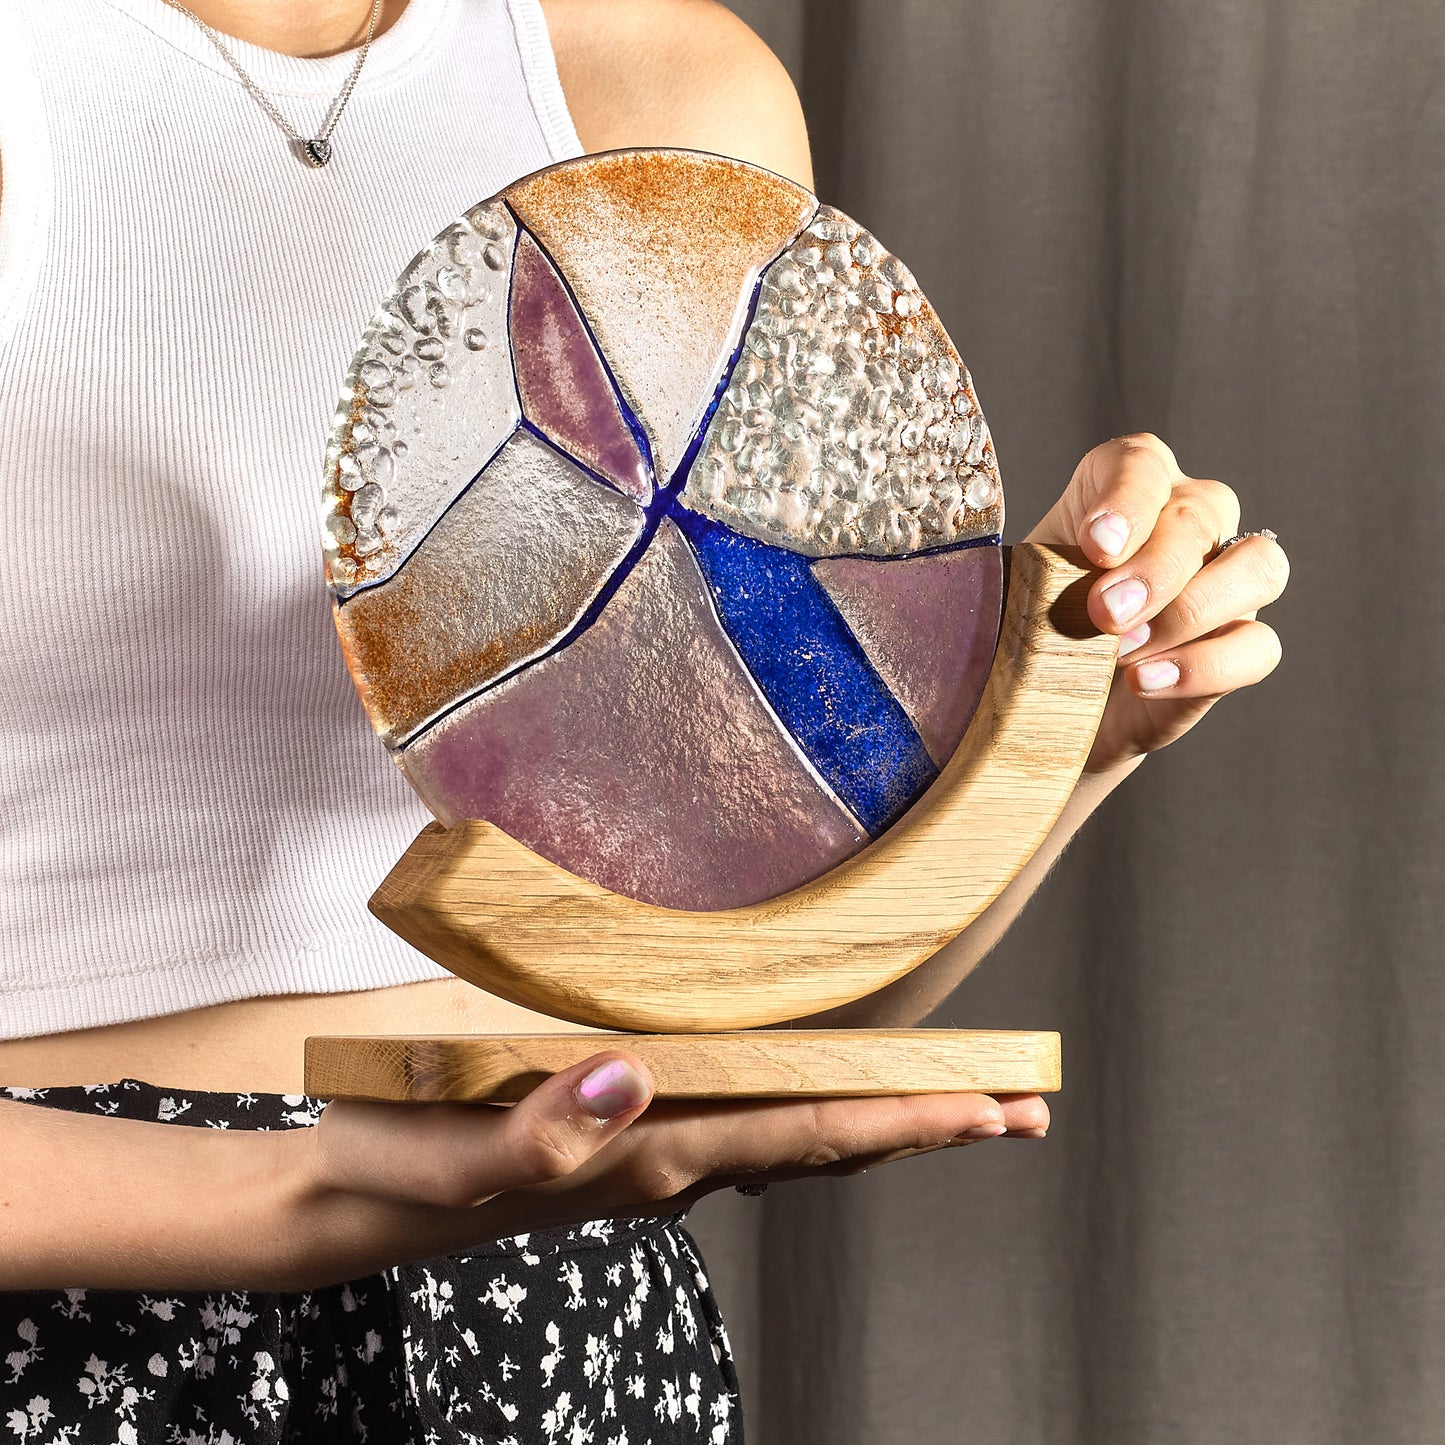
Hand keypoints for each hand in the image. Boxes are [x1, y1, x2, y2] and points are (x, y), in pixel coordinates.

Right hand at [293, 1051, 1046, 1287]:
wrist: (343, 1195)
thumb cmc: (397, 1170)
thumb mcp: (457, 1154)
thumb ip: (546, 1131)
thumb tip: (635, 1081)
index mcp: (651, 1159)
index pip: (802, 1136)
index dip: (899, 1120)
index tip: (989, 1109)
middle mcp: (670, 1155)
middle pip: (824, 1141)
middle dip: (924, 1127)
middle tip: (1020, 1110)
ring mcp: (650, 1144)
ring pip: (791, 1129)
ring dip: (877, 1114)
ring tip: (953, 1099)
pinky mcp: (620, 1122)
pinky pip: (739, 1111)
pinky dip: (804, 1100)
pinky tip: (816, 1087)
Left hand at [1026, 433, 1288, 773]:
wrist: (1042, 706)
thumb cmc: (1023, 630)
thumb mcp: (1006, 592)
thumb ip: (1006, 572)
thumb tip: (955, 574)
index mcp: (1125, 485)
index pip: (1142, 465)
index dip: (1127, 499)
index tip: (1094, 544)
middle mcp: (1187, 520)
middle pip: (1203, 514)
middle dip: (1154, 566)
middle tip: (1103, 613)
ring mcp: (1225, 581)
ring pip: (1257, 567)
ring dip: (1190, 609)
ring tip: (1122, 652)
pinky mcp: (1239, 645)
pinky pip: (1256, 646)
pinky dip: (1205, 665)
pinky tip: (1145, 680)